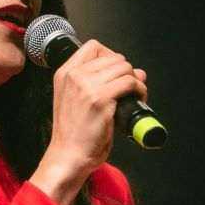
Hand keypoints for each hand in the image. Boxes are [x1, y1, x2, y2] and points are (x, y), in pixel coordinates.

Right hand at [30, 41, 147, 204]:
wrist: (68, 156)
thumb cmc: (73, 135)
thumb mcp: (76, 102)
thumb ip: (100, 83)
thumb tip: (136, 72)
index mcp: (64, 74)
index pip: (93, 47)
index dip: (110, 56)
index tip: (115, 74)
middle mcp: (73, 76)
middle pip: (112, 56)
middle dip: (126, 71)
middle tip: (129, 88)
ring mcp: (86, 86)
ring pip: (124, 67)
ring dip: (135, 80)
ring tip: (135, 95)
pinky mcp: (100, 99)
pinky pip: (129, 82)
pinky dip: (139, 89)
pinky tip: (138, 99)